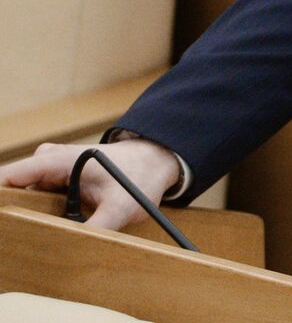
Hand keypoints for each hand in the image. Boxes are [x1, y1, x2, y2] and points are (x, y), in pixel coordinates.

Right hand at [0, 139, 180, 230]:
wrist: (156, 162)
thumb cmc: (140, 176)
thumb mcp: (122, 206)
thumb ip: (97, 228)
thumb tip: (73, 251)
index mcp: (58, 161)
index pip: (9, 178)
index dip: (1, 203)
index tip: (3, 225)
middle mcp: (48, 162)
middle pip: (13, 191)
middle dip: (13, 215)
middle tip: (21, 241)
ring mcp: (51, 170)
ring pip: (24, 198)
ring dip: (27, 217)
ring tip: (38, 238)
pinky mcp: (56, 181)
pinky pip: (36, 200)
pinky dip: (39, 215)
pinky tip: (48, 231)